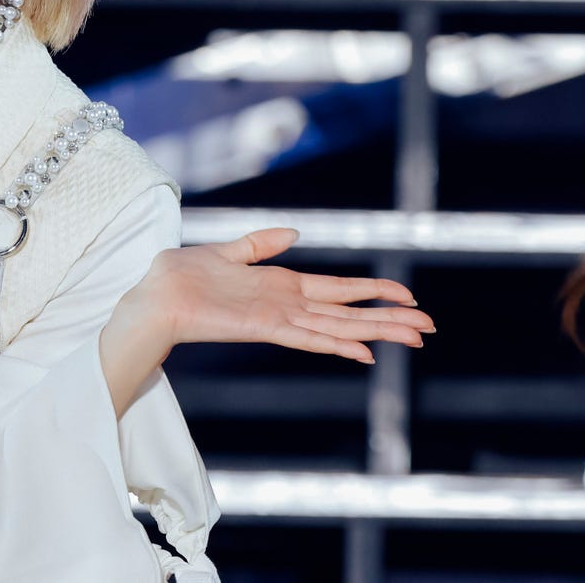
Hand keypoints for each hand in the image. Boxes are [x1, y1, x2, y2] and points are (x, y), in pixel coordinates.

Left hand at [139, 227, 435, 363]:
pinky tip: (365, 352)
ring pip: (338, 328)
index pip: (339, 290)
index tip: (408, 295)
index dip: (373, 292)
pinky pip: (308, 339)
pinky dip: (336, 345)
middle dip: (390, 318)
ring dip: (376, 333)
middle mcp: (287, 306)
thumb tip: (294, 232)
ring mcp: (279, 320)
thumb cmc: (182, 276)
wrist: (154, 294)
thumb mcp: (227, 251)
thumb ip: (260, 243)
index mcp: (281, 286)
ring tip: (415, 338)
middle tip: (431, 327)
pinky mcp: (264, 330)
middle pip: (349, 312)